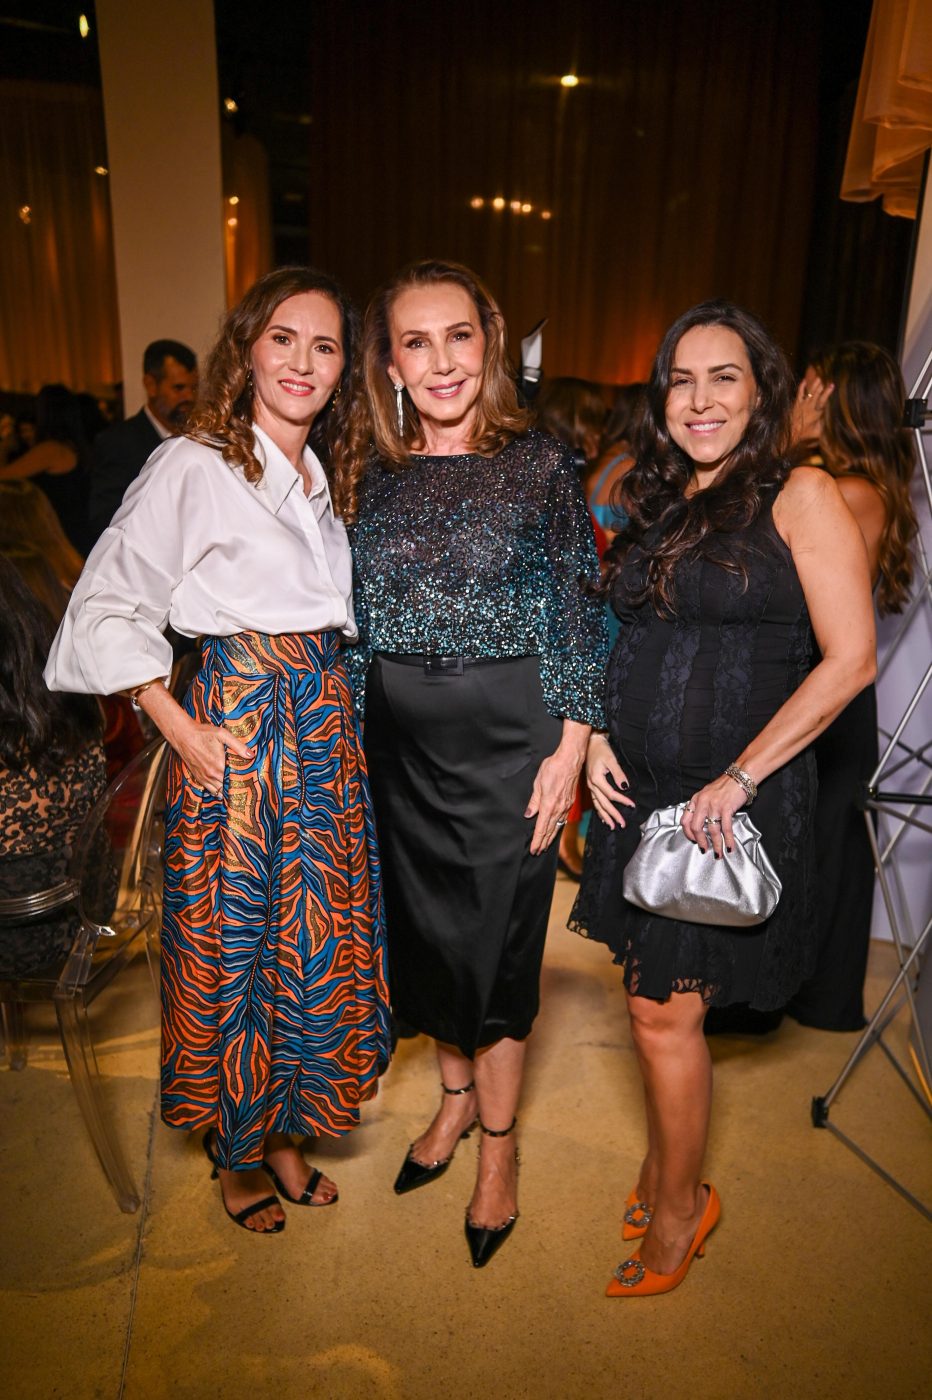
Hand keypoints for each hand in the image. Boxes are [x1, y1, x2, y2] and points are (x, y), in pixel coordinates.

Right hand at [168, 712, 252, 796]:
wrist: (183, 735)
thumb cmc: (203, 733)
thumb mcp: (222, 735)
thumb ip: (238, 745)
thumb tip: (251, 755)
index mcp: (219, 765)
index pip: (236, 779)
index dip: (244, 780)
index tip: (250, 779)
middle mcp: (212, 774)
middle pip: (228, 787)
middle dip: (237, 786)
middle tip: (245, 783)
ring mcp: (204, 777)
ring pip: (220, 791)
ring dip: (227, 790)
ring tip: (235, 787)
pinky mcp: (199, 778)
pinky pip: (211, 790)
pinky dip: (218, 791)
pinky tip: (223, 787)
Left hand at [525, 741, 584, 855]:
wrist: (570, 760)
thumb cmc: (553, 768)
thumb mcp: (538, 783)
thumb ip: (534, 801)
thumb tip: (529, 814)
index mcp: (548, 804)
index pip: (541, 828)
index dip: (537, 840)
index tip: (533, 849)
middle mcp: (558, 808)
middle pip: (550, 830)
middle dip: (543, 842)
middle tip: (537, 852)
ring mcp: (566, 807)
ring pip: (557, 826)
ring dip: (551, 837)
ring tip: (545, 846)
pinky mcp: (570, 803)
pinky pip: (563, 819)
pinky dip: (558, 828)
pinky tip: (555, 831)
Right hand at [585, 733, 635, 828]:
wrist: (591, 744)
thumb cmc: (601, 750)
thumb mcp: (611, 760)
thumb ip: (618, 774)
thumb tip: (624, 787)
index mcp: (596, 779)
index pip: (611, 794)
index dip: (622, 800)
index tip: (632, 805)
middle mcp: (592, 785)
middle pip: (603, 803)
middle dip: (613, 815)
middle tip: (622, 824)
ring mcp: (590, 786)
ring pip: (597, 805)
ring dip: (605, 816)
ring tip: (612, 825)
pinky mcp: (590, 785)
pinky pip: (594, 801)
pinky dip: (599, 810)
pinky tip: (603, 817)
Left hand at [680, 774, 746, 855]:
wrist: (740, 776)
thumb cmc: (725, 786)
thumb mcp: (707, 793)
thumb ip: (701, 806)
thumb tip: (700, 823)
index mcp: (696, 799)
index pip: (685, 820)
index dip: (688, 833)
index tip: (694, 841)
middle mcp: (702, 802)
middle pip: (695, 827)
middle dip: (700, 841)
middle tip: (705, 849)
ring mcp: (714, 805)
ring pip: (712, 830)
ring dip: (716, 844)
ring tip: (718, 853)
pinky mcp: (726, 808)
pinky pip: (726, 828)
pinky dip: (728, 840)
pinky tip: (730, 846)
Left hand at [791, 373, 832, 444]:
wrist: (791, 434)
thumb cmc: (805, 435)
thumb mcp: (818, 432)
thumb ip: (825, 426)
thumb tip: (833, 422)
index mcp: (816, 413)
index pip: (823, 400)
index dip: (827, 392)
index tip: (832, 385)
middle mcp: (809, 407)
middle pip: (817, 394)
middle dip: (822, 386)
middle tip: (826, 378)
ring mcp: (802, 404)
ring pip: (809, 393)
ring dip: (814, 385)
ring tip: (819, 378)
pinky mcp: (796, 404)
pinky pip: (799, 393)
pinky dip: (802, 386)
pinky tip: (804, 380)